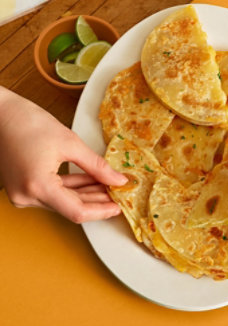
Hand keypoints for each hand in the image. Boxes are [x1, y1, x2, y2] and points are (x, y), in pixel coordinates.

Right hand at [0, 87, 126, 222]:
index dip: (101, 211)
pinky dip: (73, 188)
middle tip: (118, 194)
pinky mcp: (24, 187)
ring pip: (64, 201)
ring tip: (109, 186)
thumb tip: (118, 180)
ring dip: (87, 193)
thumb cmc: (29, 123)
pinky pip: (53, 192)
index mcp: (37, 187)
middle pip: (71, 207)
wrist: (0, 113)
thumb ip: (97, 166)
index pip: (77, 211)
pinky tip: (92, 181)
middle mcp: (27, 196)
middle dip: (97, 201)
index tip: (118, 206)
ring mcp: (23, 193)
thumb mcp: (71, 143)